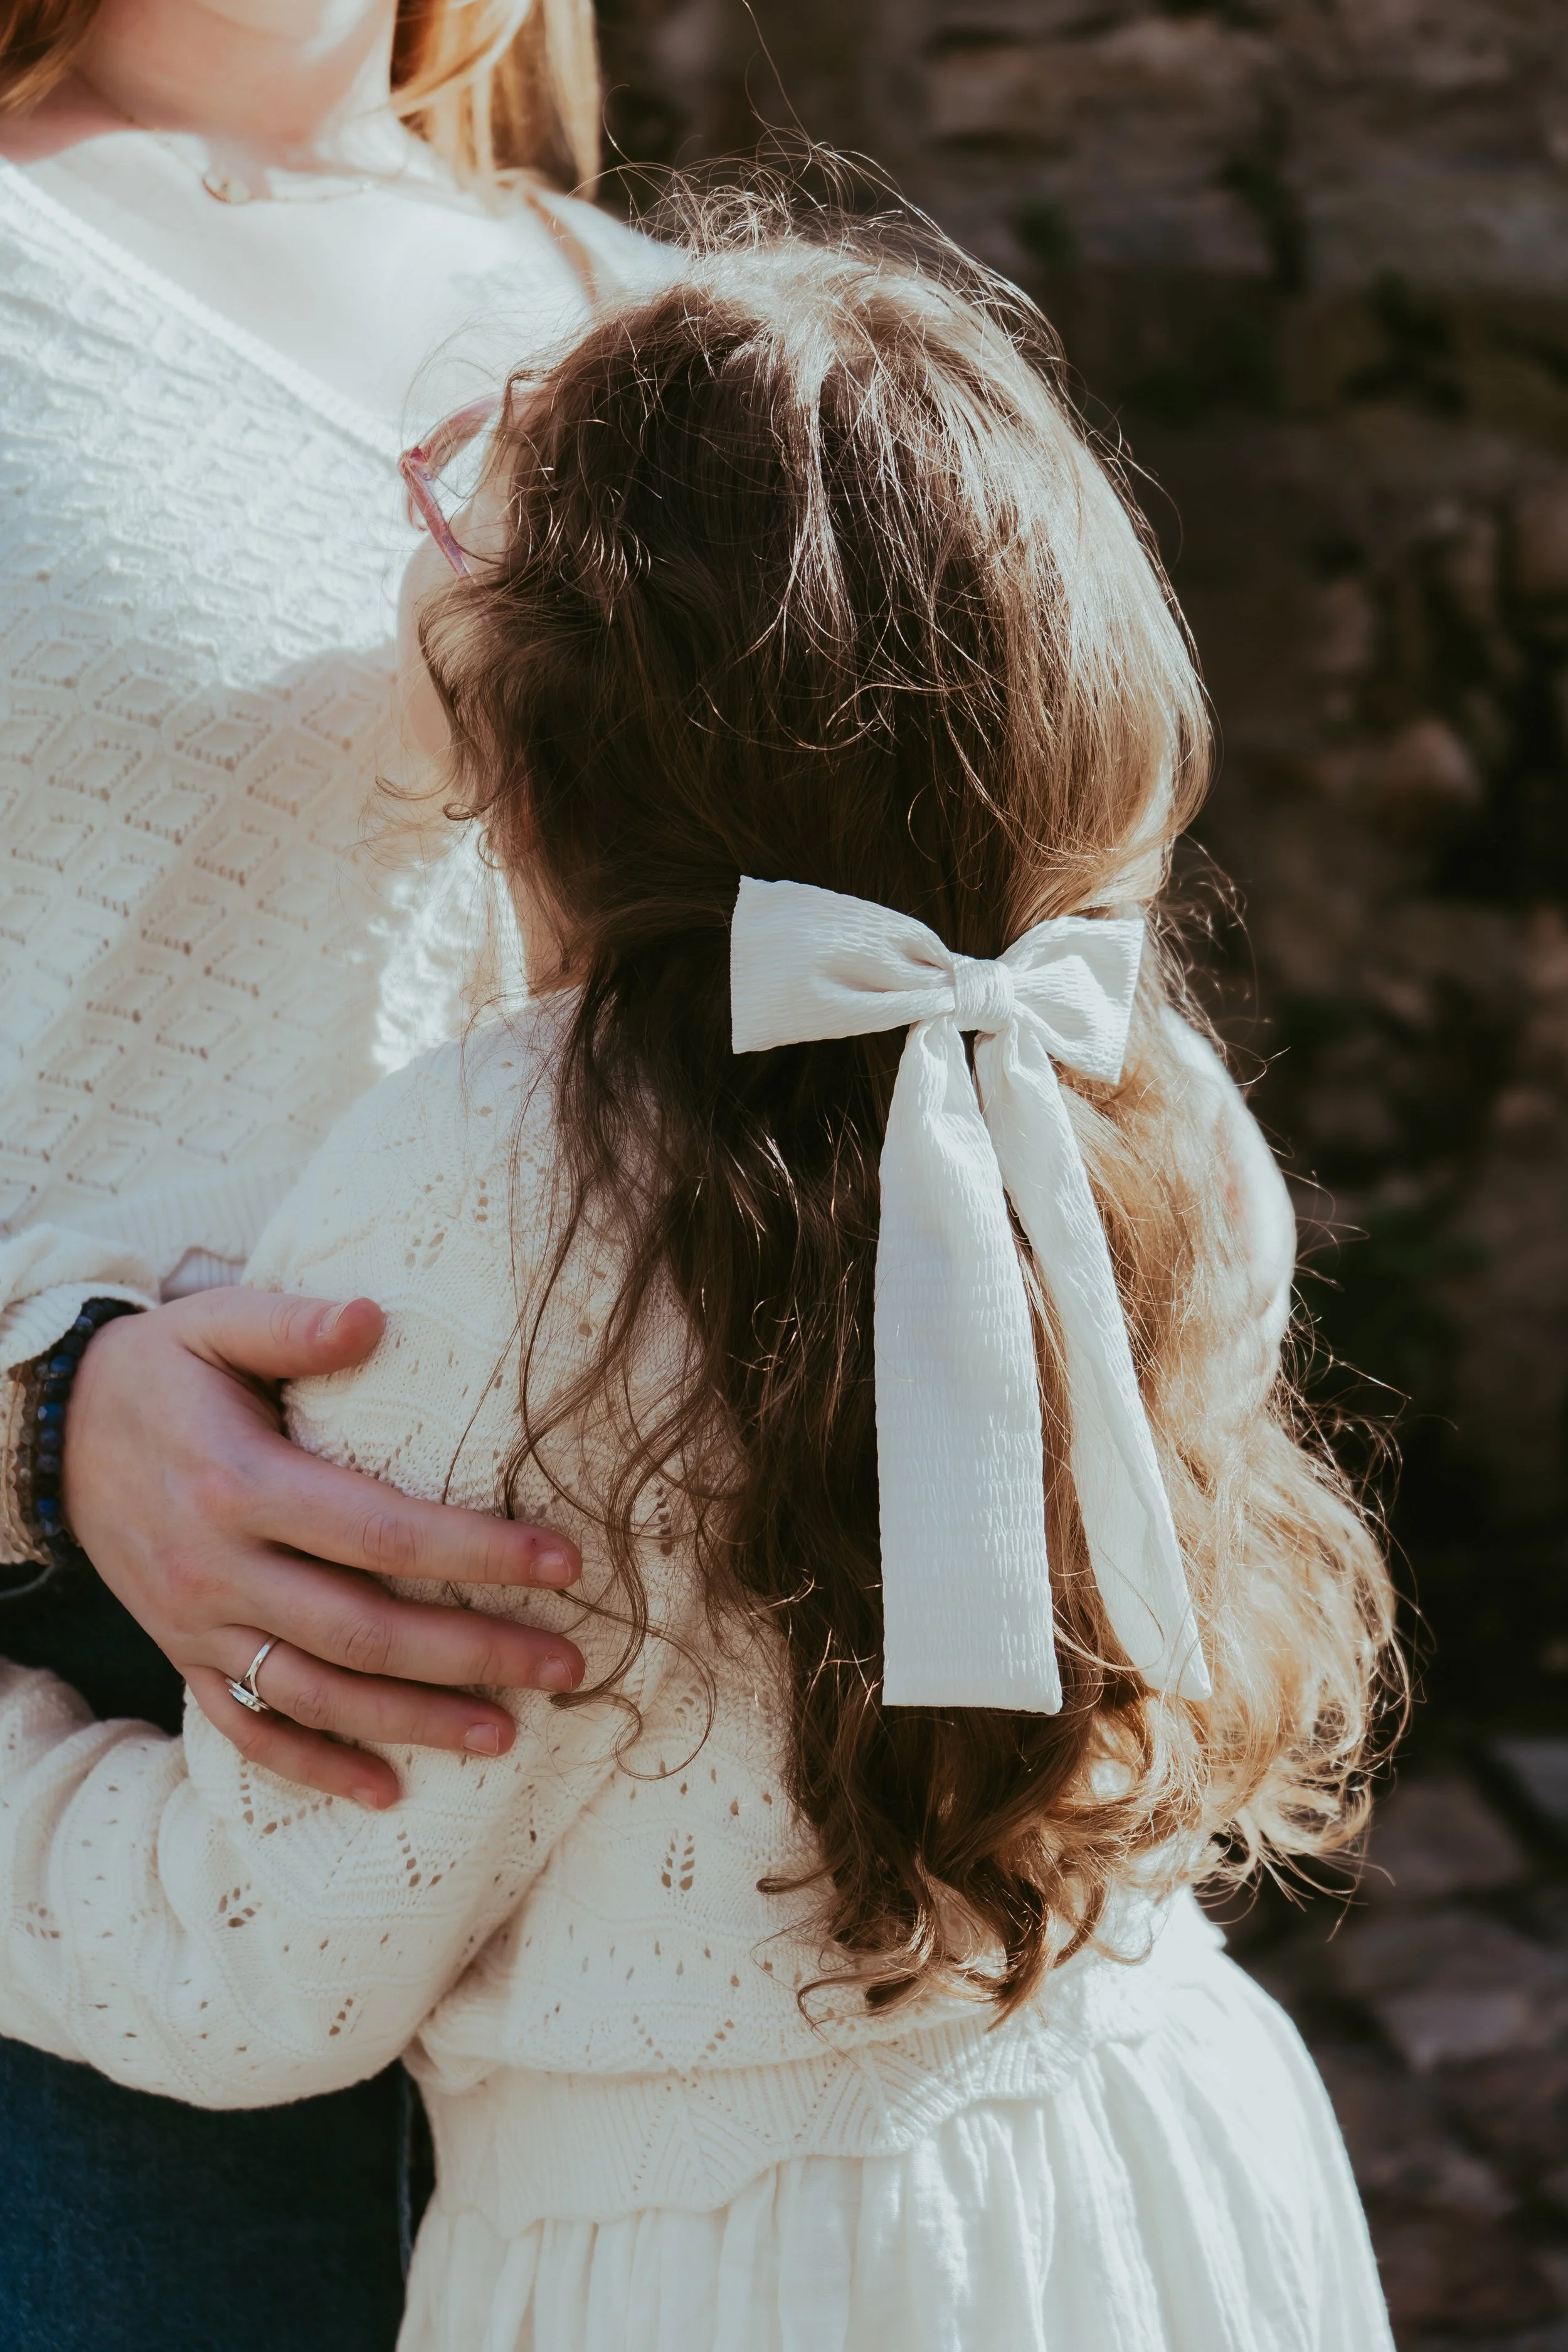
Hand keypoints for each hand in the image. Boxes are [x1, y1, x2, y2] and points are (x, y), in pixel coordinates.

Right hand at [62, 1288, 584, 1808]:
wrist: (48, 1434)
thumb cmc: (156, 1371)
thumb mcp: (213, 1323)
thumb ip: (294, 1323)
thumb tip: (374, 1314)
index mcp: (241, 1486)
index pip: (382, 1532)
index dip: (477, 1552)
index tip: (564, 1562)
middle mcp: (220, 1570)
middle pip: (365, 1630)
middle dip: (475, 1652)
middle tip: (568, 1663)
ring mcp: (198, 1626)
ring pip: (318, 1695)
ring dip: (416, 1722)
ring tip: (508, 1732)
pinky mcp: (183, 1657)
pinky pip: (249, 1729)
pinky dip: (315, 1768)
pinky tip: (387, 1790)